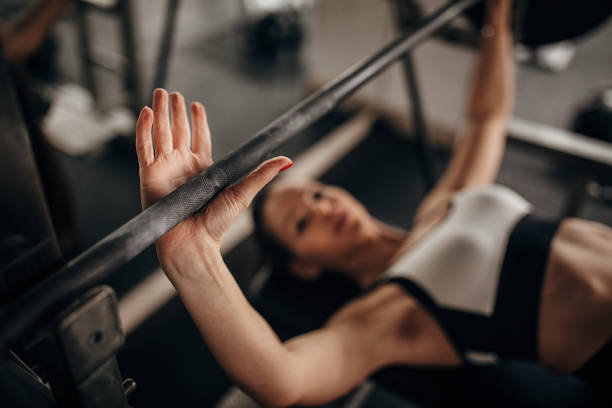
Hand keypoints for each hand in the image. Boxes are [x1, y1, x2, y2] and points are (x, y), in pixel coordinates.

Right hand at [136, 89, 291, 258]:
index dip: (198, 121)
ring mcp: (165, 170)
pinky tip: (148, 110)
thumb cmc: (218, 224)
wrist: (194, 243)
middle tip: (174, 94)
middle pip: (178, 131)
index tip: (197, 105)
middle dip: (176, 111)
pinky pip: (144, 147)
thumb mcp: (244, 192)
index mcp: (204, 169)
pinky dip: (144, 129)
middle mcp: (183, 167)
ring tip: (161, 92)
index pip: (200, 138)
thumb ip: (262, 173)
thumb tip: (287, 160)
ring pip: (160, 134)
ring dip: (160, 112)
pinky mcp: (149, 176)